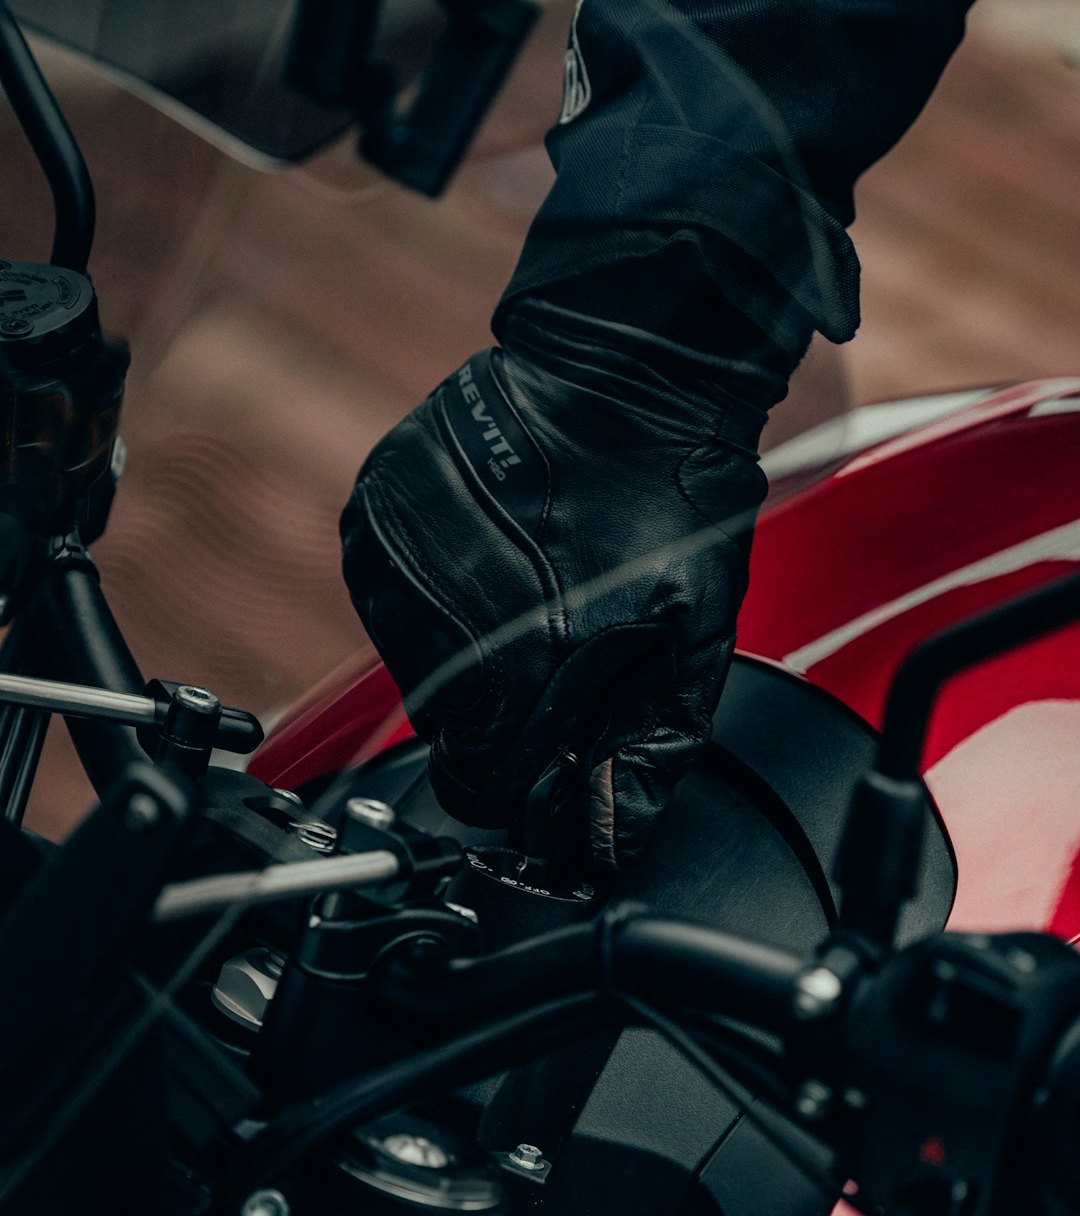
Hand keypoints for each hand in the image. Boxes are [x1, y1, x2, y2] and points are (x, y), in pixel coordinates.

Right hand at [340, 299, 770, 869]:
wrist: (626, 371)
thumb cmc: (671, 501)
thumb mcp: (689, 641)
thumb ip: (645, 753)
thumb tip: (604, 845)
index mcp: (520, 667)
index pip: (480, 788)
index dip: (521, 786)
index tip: (548, 758)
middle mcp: (440, 622)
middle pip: (447, 730)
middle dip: (500, 714)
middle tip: (555, 651)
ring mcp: (396, 564)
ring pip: (414, 666)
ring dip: (464, 653)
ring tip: (526, 590)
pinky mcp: (371, 518)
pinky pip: (388, 600)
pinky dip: (432, 598)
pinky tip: (487, 559)